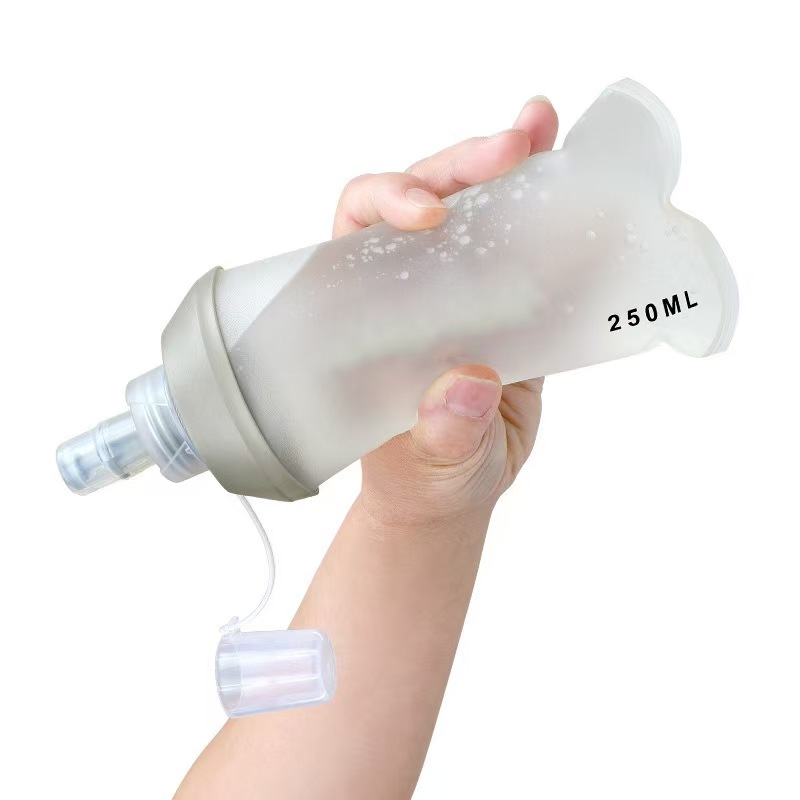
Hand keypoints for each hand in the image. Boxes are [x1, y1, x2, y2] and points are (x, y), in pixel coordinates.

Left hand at [333, 98, 558, 525]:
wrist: (455, 489)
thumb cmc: (424, 479)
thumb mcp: (431, 467)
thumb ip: (443, 437)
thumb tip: (472, 384)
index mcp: (367, 313)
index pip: (359, 229)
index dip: (387, 200)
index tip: (428, 213)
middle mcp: (408, 289)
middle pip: (423, 200)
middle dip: (460, 167)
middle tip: (512, 149)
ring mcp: (459, 291)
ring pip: (476, 210)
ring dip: (507, 165)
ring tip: (542, 128)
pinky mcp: (506, 305)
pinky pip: (526, 248)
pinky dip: (548, 210)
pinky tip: (572, 173)